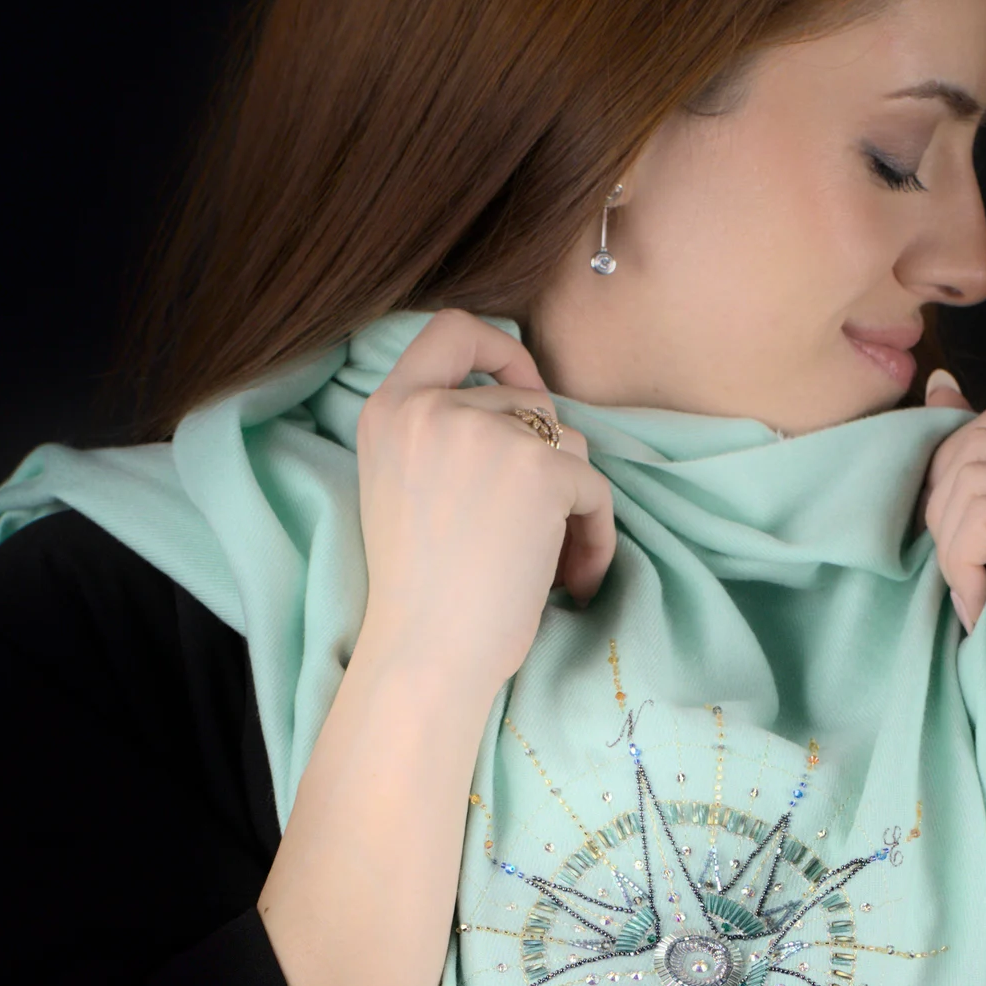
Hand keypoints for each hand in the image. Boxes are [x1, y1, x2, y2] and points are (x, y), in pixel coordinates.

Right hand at [353, 308, 617, 703]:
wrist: (426, 655)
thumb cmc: (420, 593)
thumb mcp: (404, 486)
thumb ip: (444, 436)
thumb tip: (535, 408)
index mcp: (389, 409)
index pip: (451, 330)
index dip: (501, 350)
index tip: (525, 385)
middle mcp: (433, 408)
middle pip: (529, 403)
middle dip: (548, 464)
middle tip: (539, 533)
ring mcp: (487, 433)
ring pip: (568, 446)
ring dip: (574, 505)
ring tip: (554, 565)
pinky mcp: (539, 470)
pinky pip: (594, 490)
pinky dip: (596, 537)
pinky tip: (573, 582)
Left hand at [918, 367, 985, 762]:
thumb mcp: (984, 531)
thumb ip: (972, 456)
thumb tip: (939, 382)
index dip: (953, 471)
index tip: (957, 537)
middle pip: (982, 437)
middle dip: (945, 503)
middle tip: (957, 567)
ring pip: (975, 472)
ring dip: (951, 539)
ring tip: (971, 587)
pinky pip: (983, 510)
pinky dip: (961, 558)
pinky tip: (979, 599)